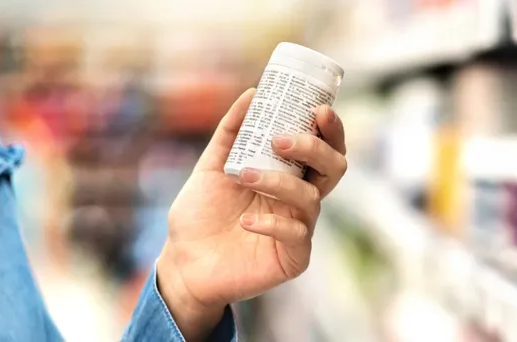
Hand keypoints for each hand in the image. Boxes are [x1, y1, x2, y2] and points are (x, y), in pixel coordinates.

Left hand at [156, 88, 347, 339]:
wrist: (182, 262)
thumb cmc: (201, 215)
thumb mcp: (211, 166)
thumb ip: (231, 132)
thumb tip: (252, 93)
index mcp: (290, 175)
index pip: (325, 148)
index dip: (331, 129)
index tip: (319, 109)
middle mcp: (301, 199)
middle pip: (333, 168)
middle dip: (314, 149)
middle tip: (281, 140)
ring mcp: (300, 228)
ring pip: (310, 198)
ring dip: (279, 182)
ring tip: (244, 175)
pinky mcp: (293, 257)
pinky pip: (296, 234)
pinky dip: (271, 223)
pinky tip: (245, 222)